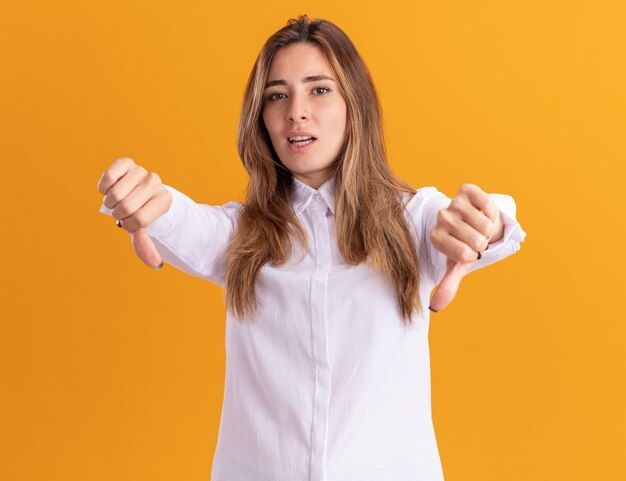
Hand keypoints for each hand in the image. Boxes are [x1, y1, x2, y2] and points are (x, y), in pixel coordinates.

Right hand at [97, 157, 171, 268]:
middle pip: (126, 208)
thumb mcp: (143, 229)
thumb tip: (156, 265)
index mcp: (165, 200)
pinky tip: (108, 189)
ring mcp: (141, 171)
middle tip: (123, 210)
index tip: (133, 221)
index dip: (130, 225)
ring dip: (110, 202)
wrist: (137, 191)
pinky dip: (103, 187)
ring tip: (117, 200)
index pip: (139, 221)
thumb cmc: (140, 212)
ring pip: (115, 194)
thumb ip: (145, 245)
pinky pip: (109, 177)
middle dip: (119, 214)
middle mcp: (156, 183)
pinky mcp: (126, 163)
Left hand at [428, 184, 502, 311]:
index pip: (463, 254)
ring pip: (483, 223)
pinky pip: (486, 204)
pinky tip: (484, 213)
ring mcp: (453, 203)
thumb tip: (435, 307)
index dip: (473, 254)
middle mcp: (441, 218)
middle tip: (477, 238)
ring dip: (489, 228)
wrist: (475, 221)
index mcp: (436, 238)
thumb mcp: (458, 265)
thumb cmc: (466, 245)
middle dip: (483, 242)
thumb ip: (448, 284)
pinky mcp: (466, 190)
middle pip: (475, 239)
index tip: (469, 251)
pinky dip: (491, 212)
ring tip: (481, 227)